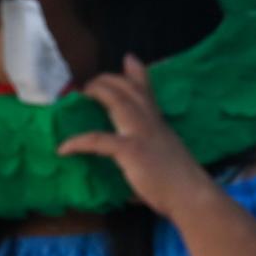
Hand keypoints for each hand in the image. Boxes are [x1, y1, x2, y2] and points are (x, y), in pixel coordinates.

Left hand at [53, 55, 213, 217]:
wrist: (191, 195)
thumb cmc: (179, 184)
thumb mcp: (167, 158)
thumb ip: (153, 151)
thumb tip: (140, 162)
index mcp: (159, 124)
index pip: (148, 92)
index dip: (138, 73)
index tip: (129, 59)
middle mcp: (152, 123)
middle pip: (129, 90)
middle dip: (109, 80)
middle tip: (92, 82)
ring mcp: (142, 134)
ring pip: (118, 102)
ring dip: (98, 94)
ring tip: (82, 94)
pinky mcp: (132, 150)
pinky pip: (99, 140)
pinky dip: (79, 141)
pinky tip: (64, 148)